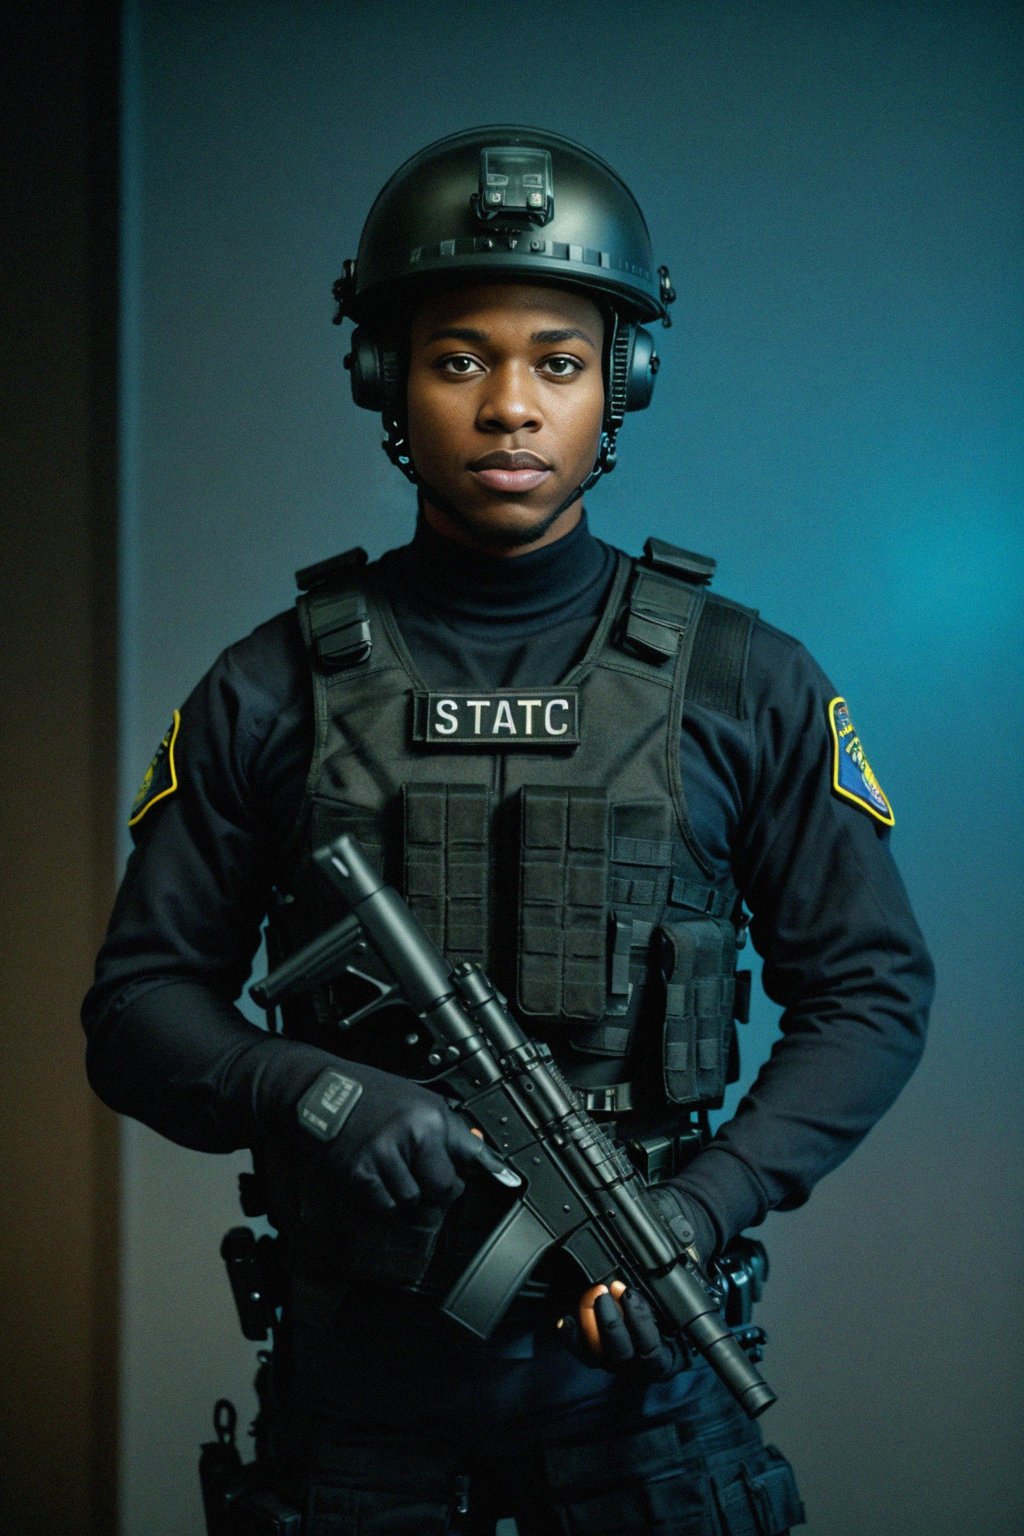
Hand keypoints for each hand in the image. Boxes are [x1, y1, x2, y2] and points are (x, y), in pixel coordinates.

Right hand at [296, 1061, 493, 1212]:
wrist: (317, 1091)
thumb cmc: (365, 1090)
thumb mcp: (413, 1097)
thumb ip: (442, 1126)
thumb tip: (473, 1152)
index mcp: (429, 1115)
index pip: (469, 1152)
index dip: (489, 1169)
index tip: (507, 1179)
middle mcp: (412, 1135)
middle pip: (442, 1188)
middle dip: (437, 1190)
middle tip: (426, 1179)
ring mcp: (384, 1155)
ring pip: (412, 1200)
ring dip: (405, 1195)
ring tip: (392, 1170)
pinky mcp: (359, 1173)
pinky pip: (384, 1205)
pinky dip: (382, 1200)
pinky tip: (375, 1176)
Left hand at [558, 1281, 688, 1382]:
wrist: (659, 1354)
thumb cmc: (669, 1332)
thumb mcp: (672, 1321)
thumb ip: (655, 1308)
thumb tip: (629, 1289)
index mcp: (660, 1361)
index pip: (648, 1346)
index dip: (637, 1317)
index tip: (627, 1292)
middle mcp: (635, 1368)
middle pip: (619, 1351)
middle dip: (609, 1319)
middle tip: (603, 1291)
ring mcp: (614, 1366)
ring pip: (598, 1352)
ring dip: (591, 1321)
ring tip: (591, 1295)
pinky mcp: (598, 1361)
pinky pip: (582, 1353)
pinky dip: (572, 1336)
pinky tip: (565, 1320)